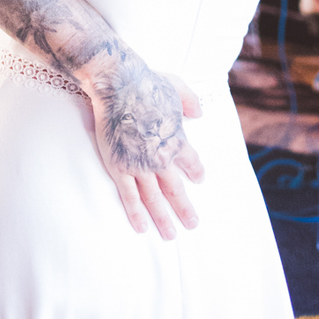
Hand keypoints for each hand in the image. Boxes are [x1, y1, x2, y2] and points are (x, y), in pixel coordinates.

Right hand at [84, 57, 204, 239]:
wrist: (119, 85)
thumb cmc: (147, 82)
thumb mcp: (177, 87)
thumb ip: (190, 101)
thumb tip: (199, 113)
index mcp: (177, 140)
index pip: (191, 163)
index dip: (196, 172)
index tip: (199, 180)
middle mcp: (161, 158)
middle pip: (176, 190)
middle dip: (185, 209)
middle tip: (193, 225)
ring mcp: (140, 166)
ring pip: (154, 199)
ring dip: (163, 219)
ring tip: (171, 235)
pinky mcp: (119, 168)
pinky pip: (129, 196)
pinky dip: (136, 213)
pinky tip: (142, 228)